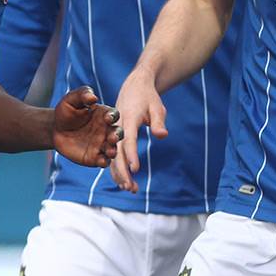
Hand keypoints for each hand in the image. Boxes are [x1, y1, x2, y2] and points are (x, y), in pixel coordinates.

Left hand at [51, 87, 122, 167]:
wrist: (55, 130)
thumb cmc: (65, 112)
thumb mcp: (71, 100)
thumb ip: (82, 95)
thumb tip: (93, 97)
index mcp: (104, 115)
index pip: (113, 115)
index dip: (112, 116)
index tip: (107, 118)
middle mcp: (106, 130)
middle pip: (118, 133)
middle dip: (117, 135)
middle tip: (113, 138)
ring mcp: (101, 144)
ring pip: (113, 148)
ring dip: (114, 150)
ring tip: (110, 151)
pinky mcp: (95, 157)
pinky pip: (103, 161)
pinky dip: (104, 162)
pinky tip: (101, 161)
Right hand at [110, 68, 166, 192]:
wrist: (134, 87)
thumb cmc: (148, 98)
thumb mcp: (157, 107)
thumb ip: (159, 122)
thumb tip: (162, 136)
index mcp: (128, 118)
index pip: (129, 140)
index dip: (132, 155)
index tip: (135, 170)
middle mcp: (118, 127)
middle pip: (117, 152)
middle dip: (122, 171)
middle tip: (130, 187)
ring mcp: (114, 132)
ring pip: (113, 156)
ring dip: (119, 173)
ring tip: (130, 189)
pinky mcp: (114, 136)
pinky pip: (114, 154)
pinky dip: (118, 168)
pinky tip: (124, 181)